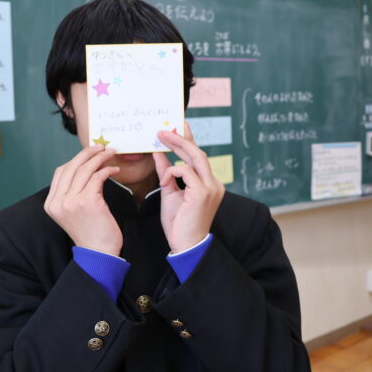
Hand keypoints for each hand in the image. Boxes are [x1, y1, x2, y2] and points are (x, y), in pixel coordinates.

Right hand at [44, 145, 122, 256]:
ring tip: (110, 153)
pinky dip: (106, 170)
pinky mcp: (87, 201)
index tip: (89, 153)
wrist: (99, 253)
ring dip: (99, 158)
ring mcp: (71, 201)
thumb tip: (87, 168)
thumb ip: (74, 192)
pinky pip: (97, 177)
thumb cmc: (91, 232)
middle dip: (87, 153)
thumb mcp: (74, 212)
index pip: (60, 172)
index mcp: (51, 204)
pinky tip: (114, 170)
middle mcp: (58, 202)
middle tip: (101, 147)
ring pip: (84, 170)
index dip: (75, 159)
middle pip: (71, 167)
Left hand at [152, 123, 224, 253]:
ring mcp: (211, 188)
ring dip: (177, 146)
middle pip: (198, 153)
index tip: (179, 126)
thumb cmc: (179, 224)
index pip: (198, 157)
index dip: (189, 140)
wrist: (186, 245)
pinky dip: (172, 171)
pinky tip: (164, 180)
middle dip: (181, 139)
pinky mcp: (203, 193)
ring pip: (196, 157)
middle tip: (164, 129)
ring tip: (161, 139)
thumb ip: (166, 173)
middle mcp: (213, 183)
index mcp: (208, 183)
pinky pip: (186, 172)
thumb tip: (158, 154)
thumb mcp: (170, 193)